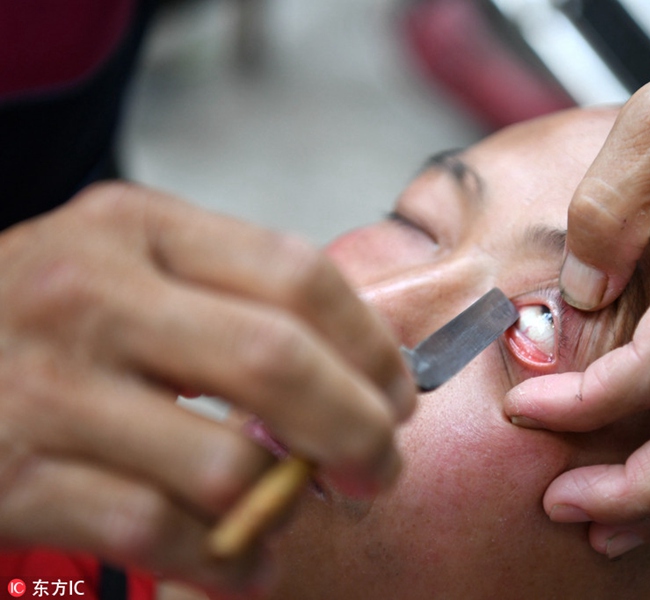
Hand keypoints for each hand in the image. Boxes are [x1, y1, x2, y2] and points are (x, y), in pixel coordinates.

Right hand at [0, 183, 414, 586]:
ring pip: (224, 463)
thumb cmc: (34, 323)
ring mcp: (44, 386)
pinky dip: (225, 563)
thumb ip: (226, 299)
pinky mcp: (9, 479)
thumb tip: (356, 365)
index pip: (297, 275)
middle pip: (277, 362)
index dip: (370, 345)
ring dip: (281, 505)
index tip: (399, 394)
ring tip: (286, 512)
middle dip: (358, 430)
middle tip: (380, 467)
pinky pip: (160, 533)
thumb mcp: (123, 271)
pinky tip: (245, 565)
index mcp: (136, 228)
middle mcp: (89, 292)